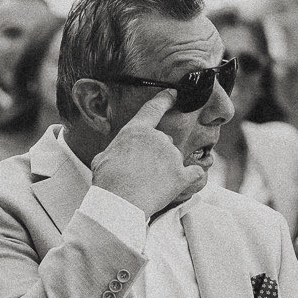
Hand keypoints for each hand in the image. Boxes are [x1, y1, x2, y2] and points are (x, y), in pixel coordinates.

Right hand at [91, 89, 205, 216]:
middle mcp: (158, 138)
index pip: (154, 108)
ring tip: (149, 185)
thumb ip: (118, 150)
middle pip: (163, 141)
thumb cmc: (107, 181)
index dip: (165, 99)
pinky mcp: (181, 175)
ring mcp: (172, 156)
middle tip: (140, 172)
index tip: (174, 93)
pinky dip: (192, 176)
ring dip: (166, 170)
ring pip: (174, 159)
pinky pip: (195, 172)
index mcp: (137, 131)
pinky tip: (186, 181)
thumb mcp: (103, 157)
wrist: (119, 203)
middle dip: (155, 154)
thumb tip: (119, 154)